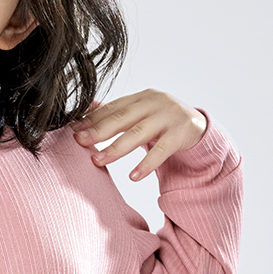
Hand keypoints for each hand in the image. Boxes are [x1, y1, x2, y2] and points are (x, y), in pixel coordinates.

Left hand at [74, 91, 207, 180]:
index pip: (114, 107)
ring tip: (98, 160)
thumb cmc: (163, 122)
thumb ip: (118, 113)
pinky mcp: (182, 133)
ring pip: (139, 133)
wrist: (198, 127)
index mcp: (142, 96)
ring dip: (117, 148)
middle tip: (79, 141)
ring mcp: (169, 116)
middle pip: (123, 117)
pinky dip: (146, 164)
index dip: (93, 118)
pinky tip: (133, 176)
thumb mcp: (141, 114)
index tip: (74, 129)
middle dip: (99, 130)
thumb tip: (86, 109)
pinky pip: (161, 150)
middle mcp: (155, 102)